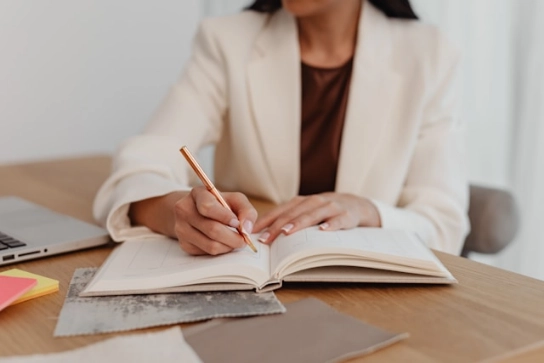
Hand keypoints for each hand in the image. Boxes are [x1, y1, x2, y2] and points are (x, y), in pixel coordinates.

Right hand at [173, 187, 257, 254]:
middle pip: (212, 230)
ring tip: (234, 241)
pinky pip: (206, 253)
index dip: (225, 217)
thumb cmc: (220, 205)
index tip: (237, 223)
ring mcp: (181, 228)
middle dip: (233, 238)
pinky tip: (223, 243)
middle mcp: (184, 210)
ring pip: (210, 245)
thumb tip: (247, 228)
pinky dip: (220, 251)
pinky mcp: (184, 244)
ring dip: (228, 246)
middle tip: (244, 240)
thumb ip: (246, 210)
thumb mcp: (234, 200)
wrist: (196, 212)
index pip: (208, 207)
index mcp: (198, 194)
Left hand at [253, 193, 380, 243]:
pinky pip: (338, 220)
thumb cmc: (324, 212)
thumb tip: (263, 237)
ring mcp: (330, 207)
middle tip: (265, 240)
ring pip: (312, 215)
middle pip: (292, 214)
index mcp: (300, 202)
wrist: (356, 204)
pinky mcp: (346, 215)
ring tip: (286, 233)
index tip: (252, 234)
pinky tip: (323, 230)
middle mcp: (313, 202)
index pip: (279, 212)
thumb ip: (289, 221)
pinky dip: (331, 224)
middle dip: (277, 227)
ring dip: (298, 223)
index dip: (265, 222)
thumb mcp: (306, 213)